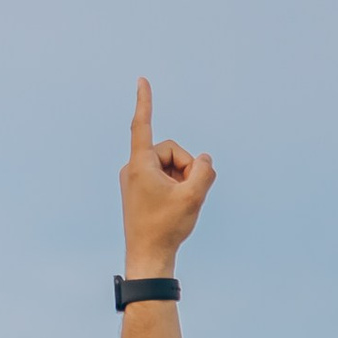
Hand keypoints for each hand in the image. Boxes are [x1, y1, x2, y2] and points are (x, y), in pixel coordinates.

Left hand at [120, 79, 214, 269]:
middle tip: (189, 193)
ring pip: (169, 166)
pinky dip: (175, 187)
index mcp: (140, 165)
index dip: (144, 101)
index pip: (142, 125)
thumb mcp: (194, 197)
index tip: (142, 80)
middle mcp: (133, 168)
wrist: (148, 257)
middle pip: (171, 152)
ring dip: (182, 180)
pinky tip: (176, 206)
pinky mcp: (138, 190)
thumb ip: (205, 172)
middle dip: (186, 168)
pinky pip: (164, 178)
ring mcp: (134, 180)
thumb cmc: (166, 228)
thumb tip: (204, 160)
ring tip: (181, 203)